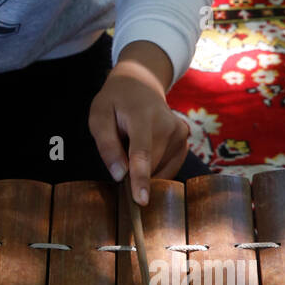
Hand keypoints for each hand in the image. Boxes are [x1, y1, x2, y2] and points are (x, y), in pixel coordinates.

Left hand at [88, 69, 189, 204]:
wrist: (141, 84)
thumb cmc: (115, 102)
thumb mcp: (99, 117)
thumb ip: (106, 146)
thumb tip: (119, 175)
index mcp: (142, 116)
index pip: (142, 152)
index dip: (140, 178)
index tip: (141, 201)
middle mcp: (168, 125)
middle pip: (151, 166)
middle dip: (133, 172)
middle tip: (121, 150)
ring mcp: (180, 133)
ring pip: (160, 170)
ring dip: (144, 167)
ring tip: (134, 142)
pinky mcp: (185, 141)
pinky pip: (169, 168)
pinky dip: (154, 166)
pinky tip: (147, 148)